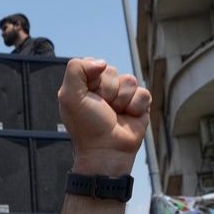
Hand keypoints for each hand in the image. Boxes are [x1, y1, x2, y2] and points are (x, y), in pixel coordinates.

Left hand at [57, 58, 149, 175]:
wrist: (106, 151)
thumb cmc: (87, 125)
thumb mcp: (69, 95)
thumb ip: (76, 69)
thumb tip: (102, 62)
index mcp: (84, 86)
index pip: (94, 65)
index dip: (93, 78)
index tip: (88, 96)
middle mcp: (103, 90)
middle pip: (113, 72)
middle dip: (108, 90)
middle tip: (102, 108)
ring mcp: (122, 97)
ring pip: (130, 81)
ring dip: (122, 99)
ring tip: (115, 114)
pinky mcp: (139, 105)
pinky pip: (144, 93)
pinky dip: (135, 106)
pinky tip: (128, 118)